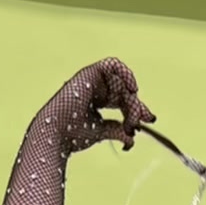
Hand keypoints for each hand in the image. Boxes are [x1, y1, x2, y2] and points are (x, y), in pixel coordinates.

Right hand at [37, 56, 155, 154]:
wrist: (56, 133)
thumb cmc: (73, 135)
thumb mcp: (101, 132)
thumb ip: (117, 130)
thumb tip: (131, 139)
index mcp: (96, 102)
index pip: (123, 101)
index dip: (137, 109)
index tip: (149, 119)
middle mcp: (95, 89)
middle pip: (124, 93)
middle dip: (135, 107)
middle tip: (135, 123)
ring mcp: (92, 80)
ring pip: (121, 83)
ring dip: (129, 99)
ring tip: (129, 114)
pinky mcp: (89, 73)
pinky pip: (111, 64)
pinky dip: (124, 72)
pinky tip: (132, 87)